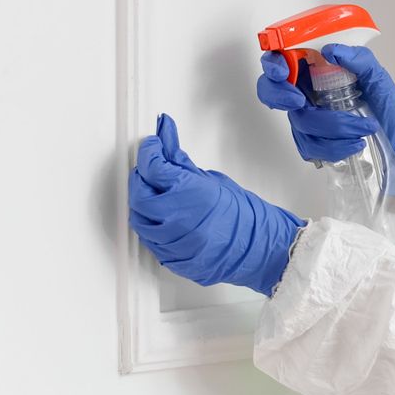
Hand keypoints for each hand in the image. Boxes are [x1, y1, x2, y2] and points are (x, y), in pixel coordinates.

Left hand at [127, 114, 305, 295]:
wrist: (256, 247)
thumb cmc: (241, 215)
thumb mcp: (209, 179)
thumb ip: (179, 160)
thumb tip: (166, 136)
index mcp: (190, 194)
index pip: (152, 166)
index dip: (148, 152)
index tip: (151, 147)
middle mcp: (179, 219)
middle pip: (138, 195)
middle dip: (140, 179)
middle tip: (150, 172)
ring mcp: (174, 242)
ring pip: (139, 221)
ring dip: (143, 206)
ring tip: (158, 197)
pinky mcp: (172, 258)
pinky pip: (149, 241)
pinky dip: (151, 227)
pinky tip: (162, 220)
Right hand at [256, 44, 394, 192]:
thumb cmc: (393, 112)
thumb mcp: (381, 81)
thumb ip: (361, 61)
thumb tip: (333, 50)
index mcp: (321, 71)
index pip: (284, 60)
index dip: (274, 64)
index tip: (284, 71)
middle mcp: (311, 94)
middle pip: (275, 92)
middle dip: (281, 96)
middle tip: (301, 102)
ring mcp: (311, 122)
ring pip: (298, 124)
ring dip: (329, 128)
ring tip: (362, 130)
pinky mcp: (317, 146)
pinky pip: (309, 148)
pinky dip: (332, 148)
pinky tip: (354, 145)